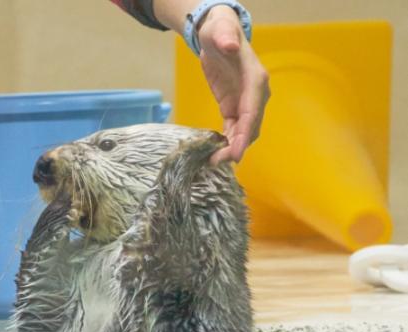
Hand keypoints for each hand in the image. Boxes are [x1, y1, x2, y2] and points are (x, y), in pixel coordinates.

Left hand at [196, 6, 269, 163]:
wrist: (218, 34)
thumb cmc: (220, 32)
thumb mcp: (220, 31)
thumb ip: (226, 38)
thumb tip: (230, 46)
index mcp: (256, 79)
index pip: (252, 111)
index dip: (245, 132)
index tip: (237, 152)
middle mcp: (256, 94)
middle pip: (250, 126)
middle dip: (237, 146)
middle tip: (219, 162)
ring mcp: (246, 102)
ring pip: (243, 131)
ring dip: (231, 148)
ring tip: (213, 162)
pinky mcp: (233, 106)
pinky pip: (233, 129)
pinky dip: (226, 142)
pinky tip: (214, 153)